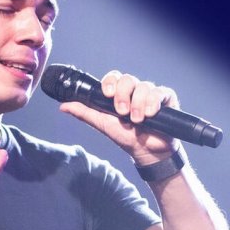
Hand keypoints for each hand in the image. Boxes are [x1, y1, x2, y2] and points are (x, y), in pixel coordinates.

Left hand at [59, 70, 179, 164]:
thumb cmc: (125, 136)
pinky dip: (153, 102)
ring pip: (144, 86)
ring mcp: (150, 93)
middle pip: (127, 79)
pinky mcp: (166, 99)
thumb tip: (63, 106)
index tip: (107, 94)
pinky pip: (160, 92)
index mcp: (118, 93)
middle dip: (122, 95)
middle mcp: (134, 90)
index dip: (110, 82)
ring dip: (138, 103)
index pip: (113, 77)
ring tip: (137, 119)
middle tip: (122, 112)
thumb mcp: (102, 124)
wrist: (147, 152)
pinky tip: (150, 114)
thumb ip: (84, 113)